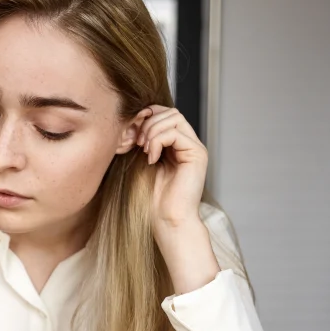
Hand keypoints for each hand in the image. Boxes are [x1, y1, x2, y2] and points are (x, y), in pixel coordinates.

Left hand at [136, 105, 208, 235]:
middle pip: (171, 111)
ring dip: (152, 131)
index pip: (164, 113)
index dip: (147, 116)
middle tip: (138, 143)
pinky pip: (176, 133)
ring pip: (174, 117)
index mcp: (176, 144)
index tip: (132, 135)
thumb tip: (134, 120)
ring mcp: (195, 148)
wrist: (166, 219)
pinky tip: (152, 159)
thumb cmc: (152, 196)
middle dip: (149, 123)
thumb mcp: (142, 161)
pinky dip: (158, 142)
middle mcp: (188, 143)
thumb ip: (143, 140)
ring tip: (145, 151)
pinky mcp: (197, 154)